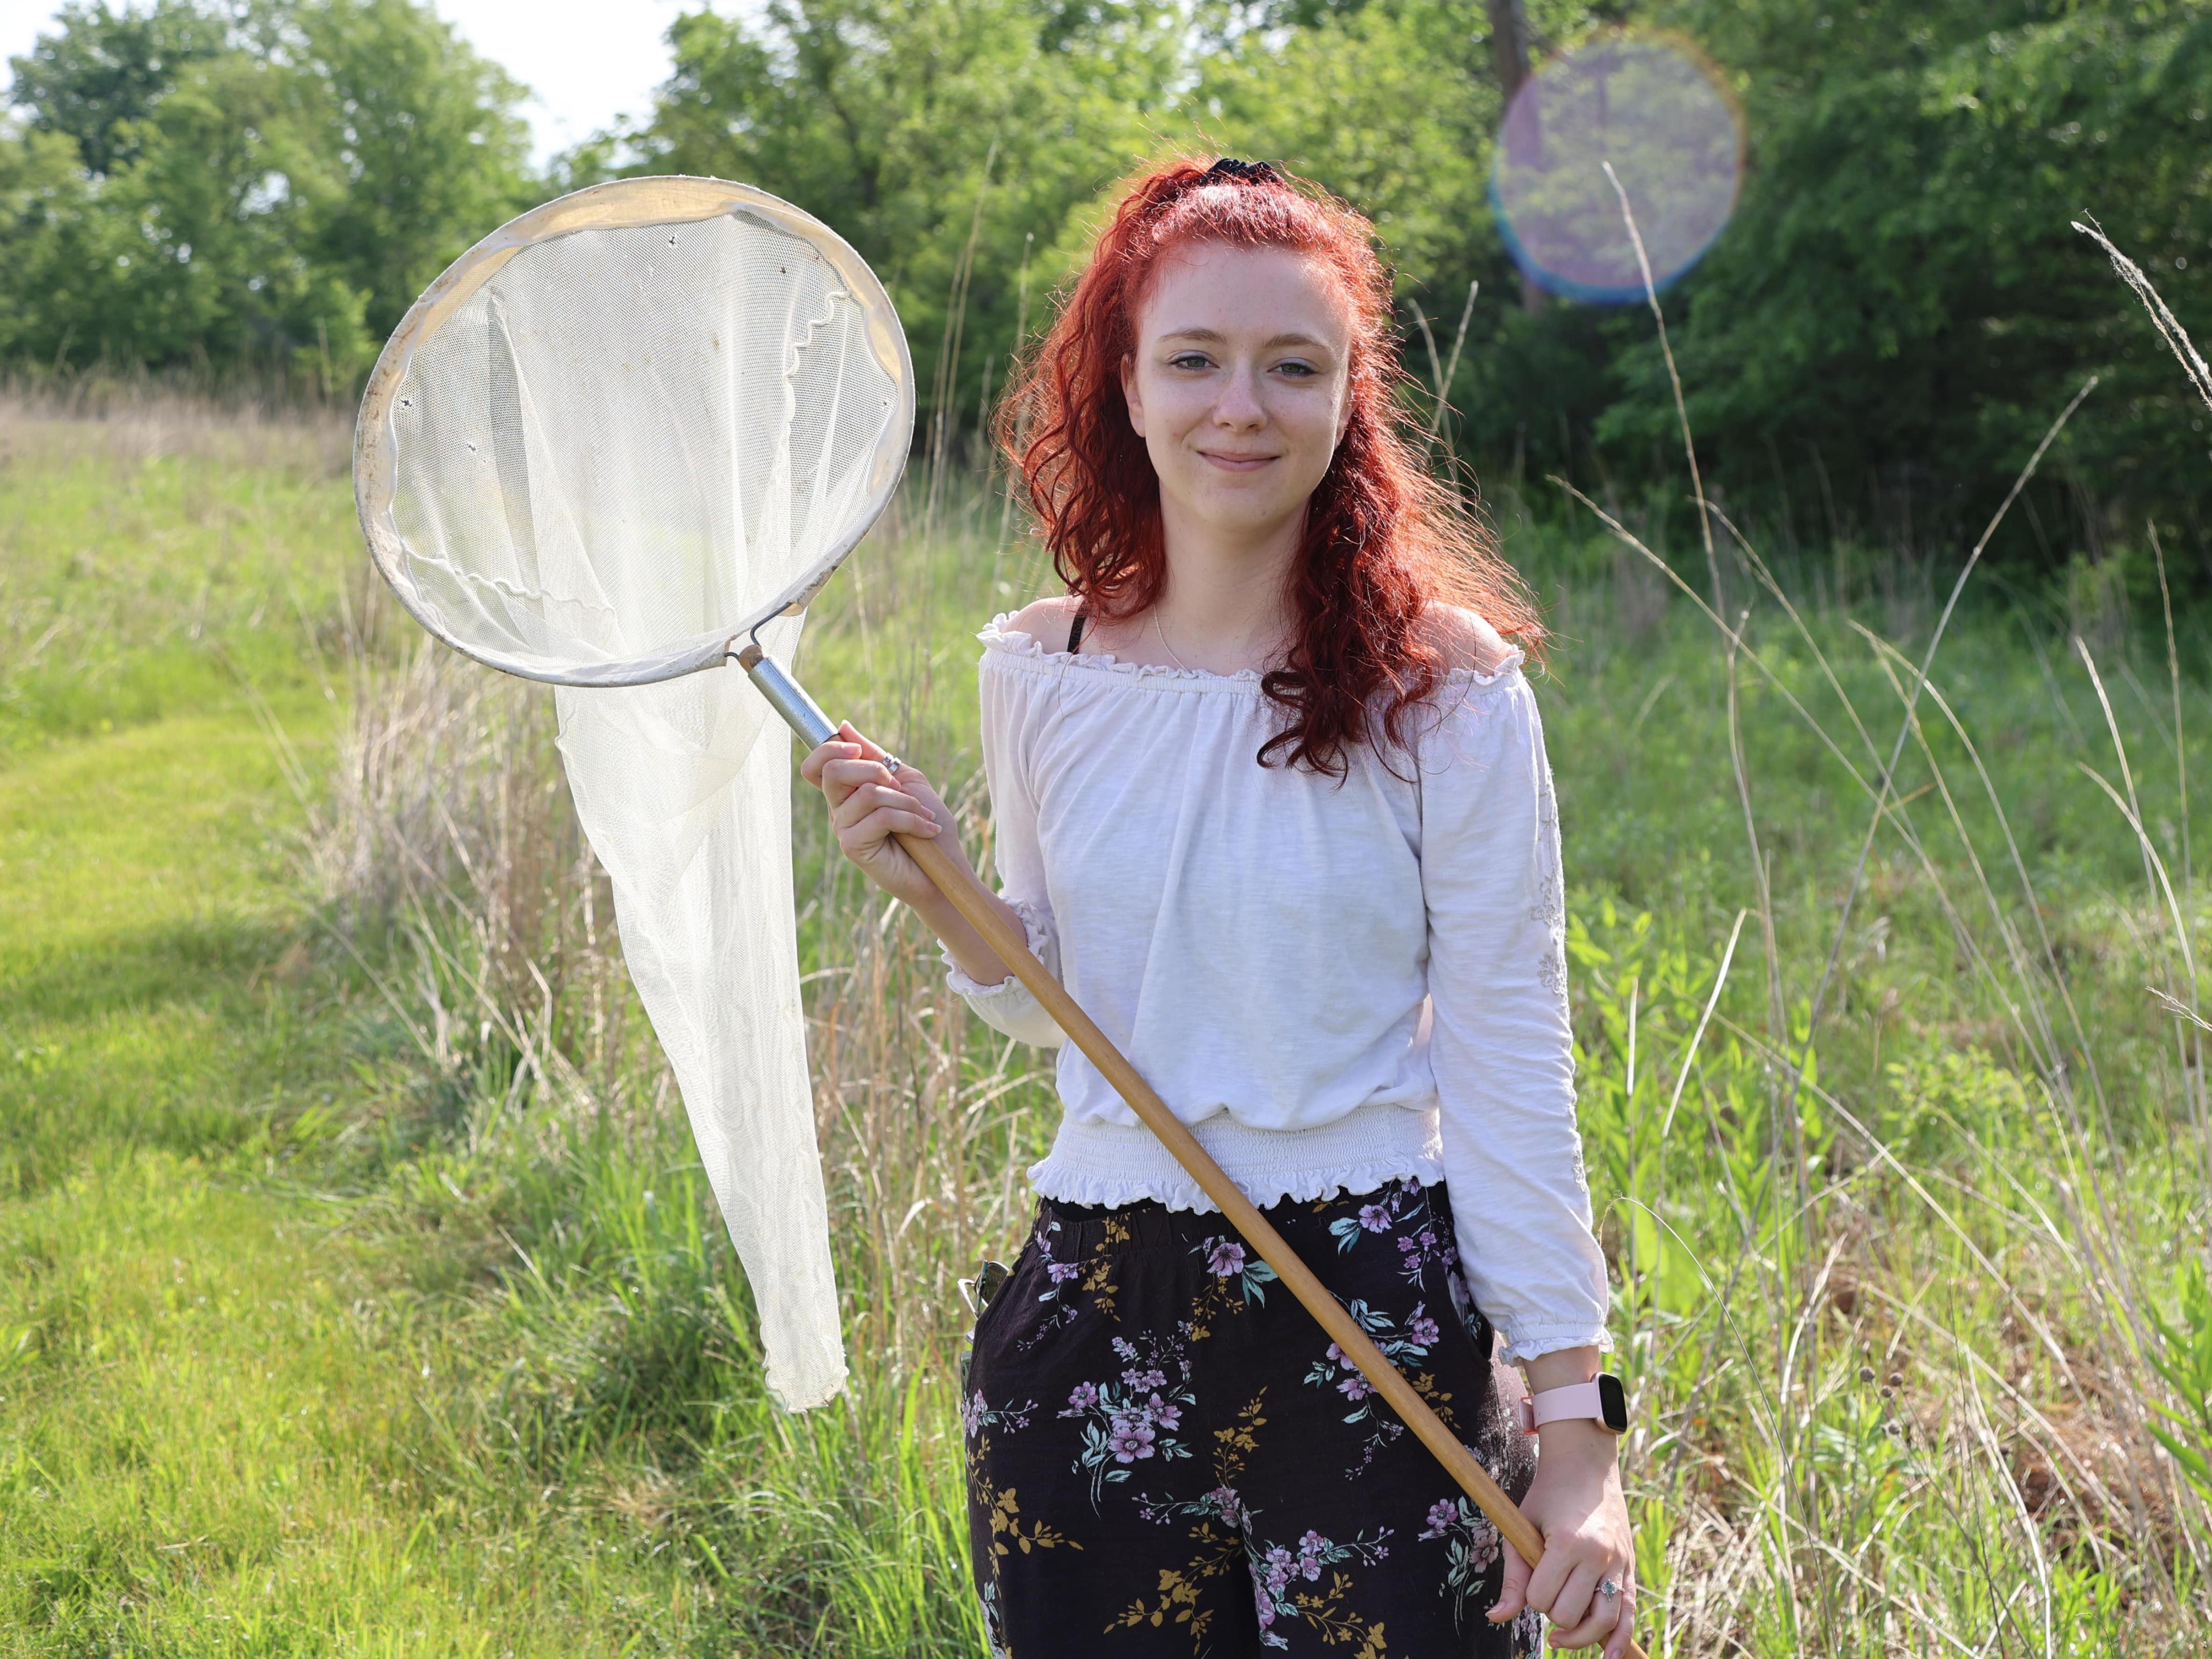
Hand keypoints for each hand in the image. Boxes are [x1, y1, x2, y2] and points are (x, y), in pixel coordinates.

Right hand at [799, 721, 956, 907]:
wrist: (946, 867)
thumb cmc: (928, 823)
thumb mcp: (906, 780)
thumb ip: (875, 756)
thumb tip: (842, 726)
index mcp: (848, 793)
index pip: (816, 766)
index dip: (829, 749)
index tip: (858, 750)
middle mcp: (839, 811)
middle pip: (833, 771)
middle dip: (875, 769)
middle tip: (899, 786)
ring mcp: (844, 830)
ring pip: (867, 793)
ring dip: (906, 801)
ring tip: (922, 816)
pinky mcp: (853, 847)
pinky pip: (880, 816)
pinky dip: (911, 819)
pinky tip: (926, 831)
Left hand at [1489, 1420, 1634, 1654]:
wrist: (1585, 1465)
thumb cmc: (1547, 1495)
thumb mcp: (1523, 1527)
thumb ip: (1513, 1576)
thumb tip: (1495, 1617)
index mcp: (1567, 1543)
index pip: (1541, 1599)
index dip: (1531, 1595)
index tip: (1531, 1575)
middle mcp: (1598, 1556)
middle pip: (1570, 1615)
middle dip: (1553, 1611)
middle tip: (1547, 1589)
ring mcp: (1618, 1563)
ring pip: (1603, 1621)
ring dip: (1581, 1637)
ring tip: (1561, 1637)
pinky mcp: (1629, 1567)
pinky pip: (1629, 1612)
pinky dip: (1620, 1639)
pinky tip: (1608, 1657)